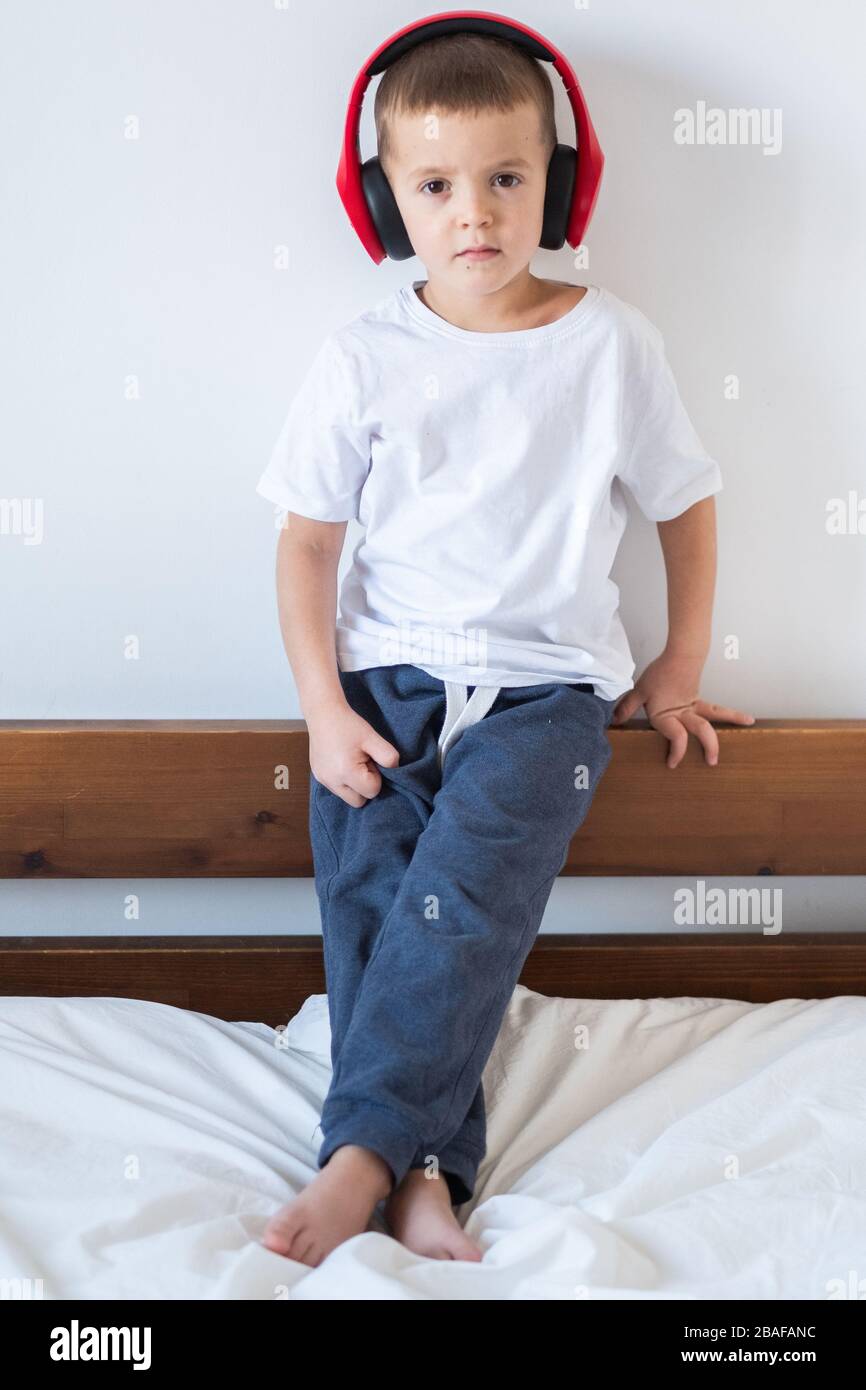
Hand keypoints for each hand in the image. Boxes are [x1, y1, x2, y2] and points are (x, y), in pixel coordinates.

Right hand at [306, 700, 399, 806]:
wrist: (324, 713)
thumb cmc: (349, 725)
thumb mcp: (373, 738)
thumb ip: (389, 757)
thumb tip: (394, 770)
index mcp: (346, 772)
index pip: (372, 791)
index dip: (376, 776)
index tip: (370, 759)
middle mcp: (331, 781)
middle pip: (359, 801)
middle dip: (365, 786)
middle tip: (363, 762)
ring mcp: (322, 780)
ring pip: (347, 797)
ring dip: (354, 785)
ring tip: (352, 762)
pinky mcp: (318, 776)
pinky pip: (337, 789)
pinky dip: (344, 781)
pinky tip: (343, 762)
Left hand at [610, 652, 754, 768]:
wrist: (680, 654)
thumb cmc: (660, 673)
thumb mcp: (639, 690)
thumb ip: (628, 706)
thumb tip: (614, 720)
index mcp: (669, 714)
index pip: (676, 735)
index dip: (676, 751)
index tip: (673, 764)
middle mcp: (685, 713)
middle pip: (701, 730)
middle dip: (707, 746)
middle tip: (712, 762)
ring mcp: (694, 706)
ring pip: (715, 717)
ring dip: (731, 723)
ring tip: (747, 729)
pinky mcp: (698, 700)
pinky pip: (714, 710)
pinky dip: (729, 715)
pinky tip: (744, 719)